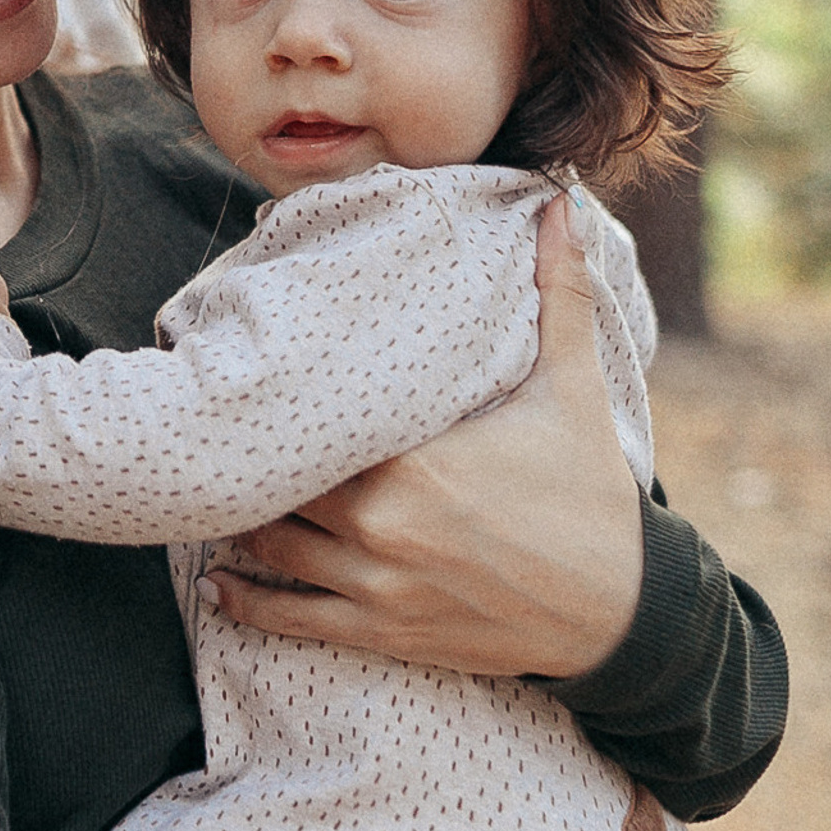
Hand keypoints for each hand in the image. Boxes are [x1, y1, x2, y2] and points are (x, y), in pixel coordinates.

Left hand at [204, 195, 641, 678]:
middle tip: (211, 430)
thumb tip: (561, 198)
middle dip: (251, 459)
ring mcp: (379, 585)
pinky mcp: (384, 632)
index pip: (313, 420)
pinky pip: (293, 621)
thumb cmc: (590, 493)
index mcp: (416, 458)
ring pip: (272, 551)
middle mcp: (383, 523)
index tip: (241, 374)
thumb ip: (559, 291)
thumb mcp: (574, 387)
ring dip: (238, 525)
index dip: (273, 399)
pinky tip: (215, 586)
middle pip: (278, 483)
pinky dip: (247, 605)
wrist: (621, 611)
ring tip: (209, 493)